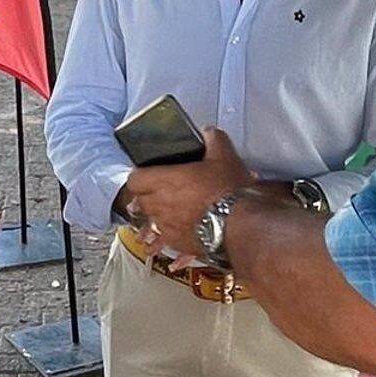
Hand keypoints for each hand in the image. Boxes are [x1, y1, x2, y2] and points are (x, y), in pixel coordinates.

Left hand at [123, 127, 252, 257]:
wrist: (241, 225)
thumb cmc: (228, 190)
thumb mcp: (224, 155)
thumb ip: (213, 139)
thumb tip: (208, 132)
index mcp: (164, 181)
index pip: (134, 179)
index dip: (140, 176)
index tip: (149, 174)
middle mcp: (160, 205)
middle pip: (139, 202)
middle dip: (147, 197)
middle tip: (160, 192)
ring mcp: (167, 227)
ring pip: (150, 224)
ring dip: (156, 218)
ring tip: (167, 215)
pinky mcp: (179, 244)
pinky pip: (165, 242)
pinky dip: (169, 237)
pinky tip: (178, 235)